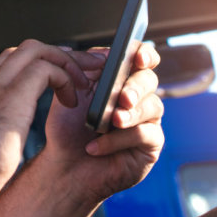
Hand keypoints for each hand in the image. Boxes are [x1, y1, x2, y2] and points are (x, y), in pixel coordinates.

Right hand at [0, 40, 89, 216]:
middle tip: (82, 70)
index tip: (61, 76)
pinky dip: (66, 79)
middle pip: (27, 49)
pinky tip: (71, 102)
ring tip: (83, 84)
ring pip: (38, 50)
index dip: (41, 65)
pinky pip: (47, 69)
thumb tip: (1, 139)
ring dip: (67, 63)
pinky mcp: (11, 95)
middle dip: (60, 56)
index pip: (11, 62)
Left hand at [32, 42, 165, 206]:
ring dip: (129, 114)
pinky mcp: (151, 144)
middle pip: (149, 80)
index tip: (138, 58)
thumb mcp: (70, 92)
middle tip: (123, 98)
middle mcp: (137, 97)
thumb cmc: (69, 128)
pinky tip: (96, 145)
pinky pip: (145, 134)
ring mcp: (146, 120)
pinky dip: (118, 140)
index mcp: (119, 78)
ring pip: (152, 106)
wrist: (64, 163)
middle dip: (136, 87)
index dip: (143, 54)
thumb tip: (102, 53)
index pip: (140, 58)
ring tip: (110, 122)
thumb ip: (84, 67)